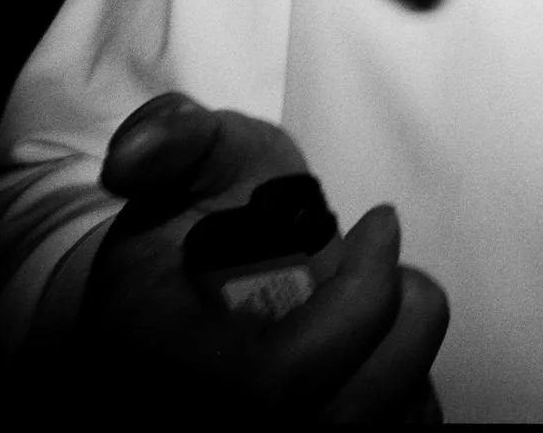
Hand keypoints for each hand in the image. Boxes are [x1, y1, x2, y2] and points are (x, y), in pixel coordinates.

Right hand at [79, 93, 449, 421]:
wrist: (177, 307)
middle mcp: (224, 427)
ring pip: (386, 424)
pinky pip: (403, 432)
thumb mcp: (182, 169)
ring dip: (407, 349)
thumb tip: (132, 155)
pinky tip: (373, 348)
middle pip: (349, 414)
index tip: (380, 222)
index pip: (279, 380)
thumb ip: (175, 138)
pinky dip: (410, 386)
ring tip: (377, 306)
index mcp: (175, 369)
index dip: (356, 301)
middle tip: (394, 270)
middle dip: (400, 319)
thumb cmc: (189, 235)